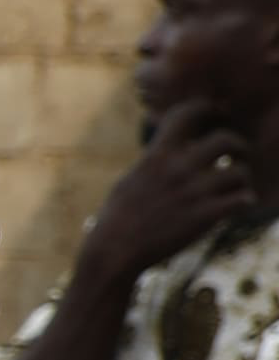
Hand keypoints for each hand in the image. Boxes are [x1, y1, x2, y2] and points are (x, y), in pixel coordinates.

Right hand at [86, 115, 266, 288]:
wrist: (116, 251)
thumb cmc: (118, 217)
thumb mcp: (132, 178)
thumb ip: (155, 159)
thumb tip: (164, 149)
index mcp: (158, 154)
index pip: (188, 113)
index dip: (207, 109)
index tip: (216, 113)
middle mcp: (178, 168)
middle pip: (226, 139)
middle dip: (238, 146)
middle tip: (237, 156)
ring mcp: (194, 192)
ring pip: (240, 172)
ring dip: (242, 179)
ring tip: (235, 187)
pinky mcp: (205, 217)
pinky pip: (242, 200)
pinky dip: (244, 201)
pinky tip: (236, 205)